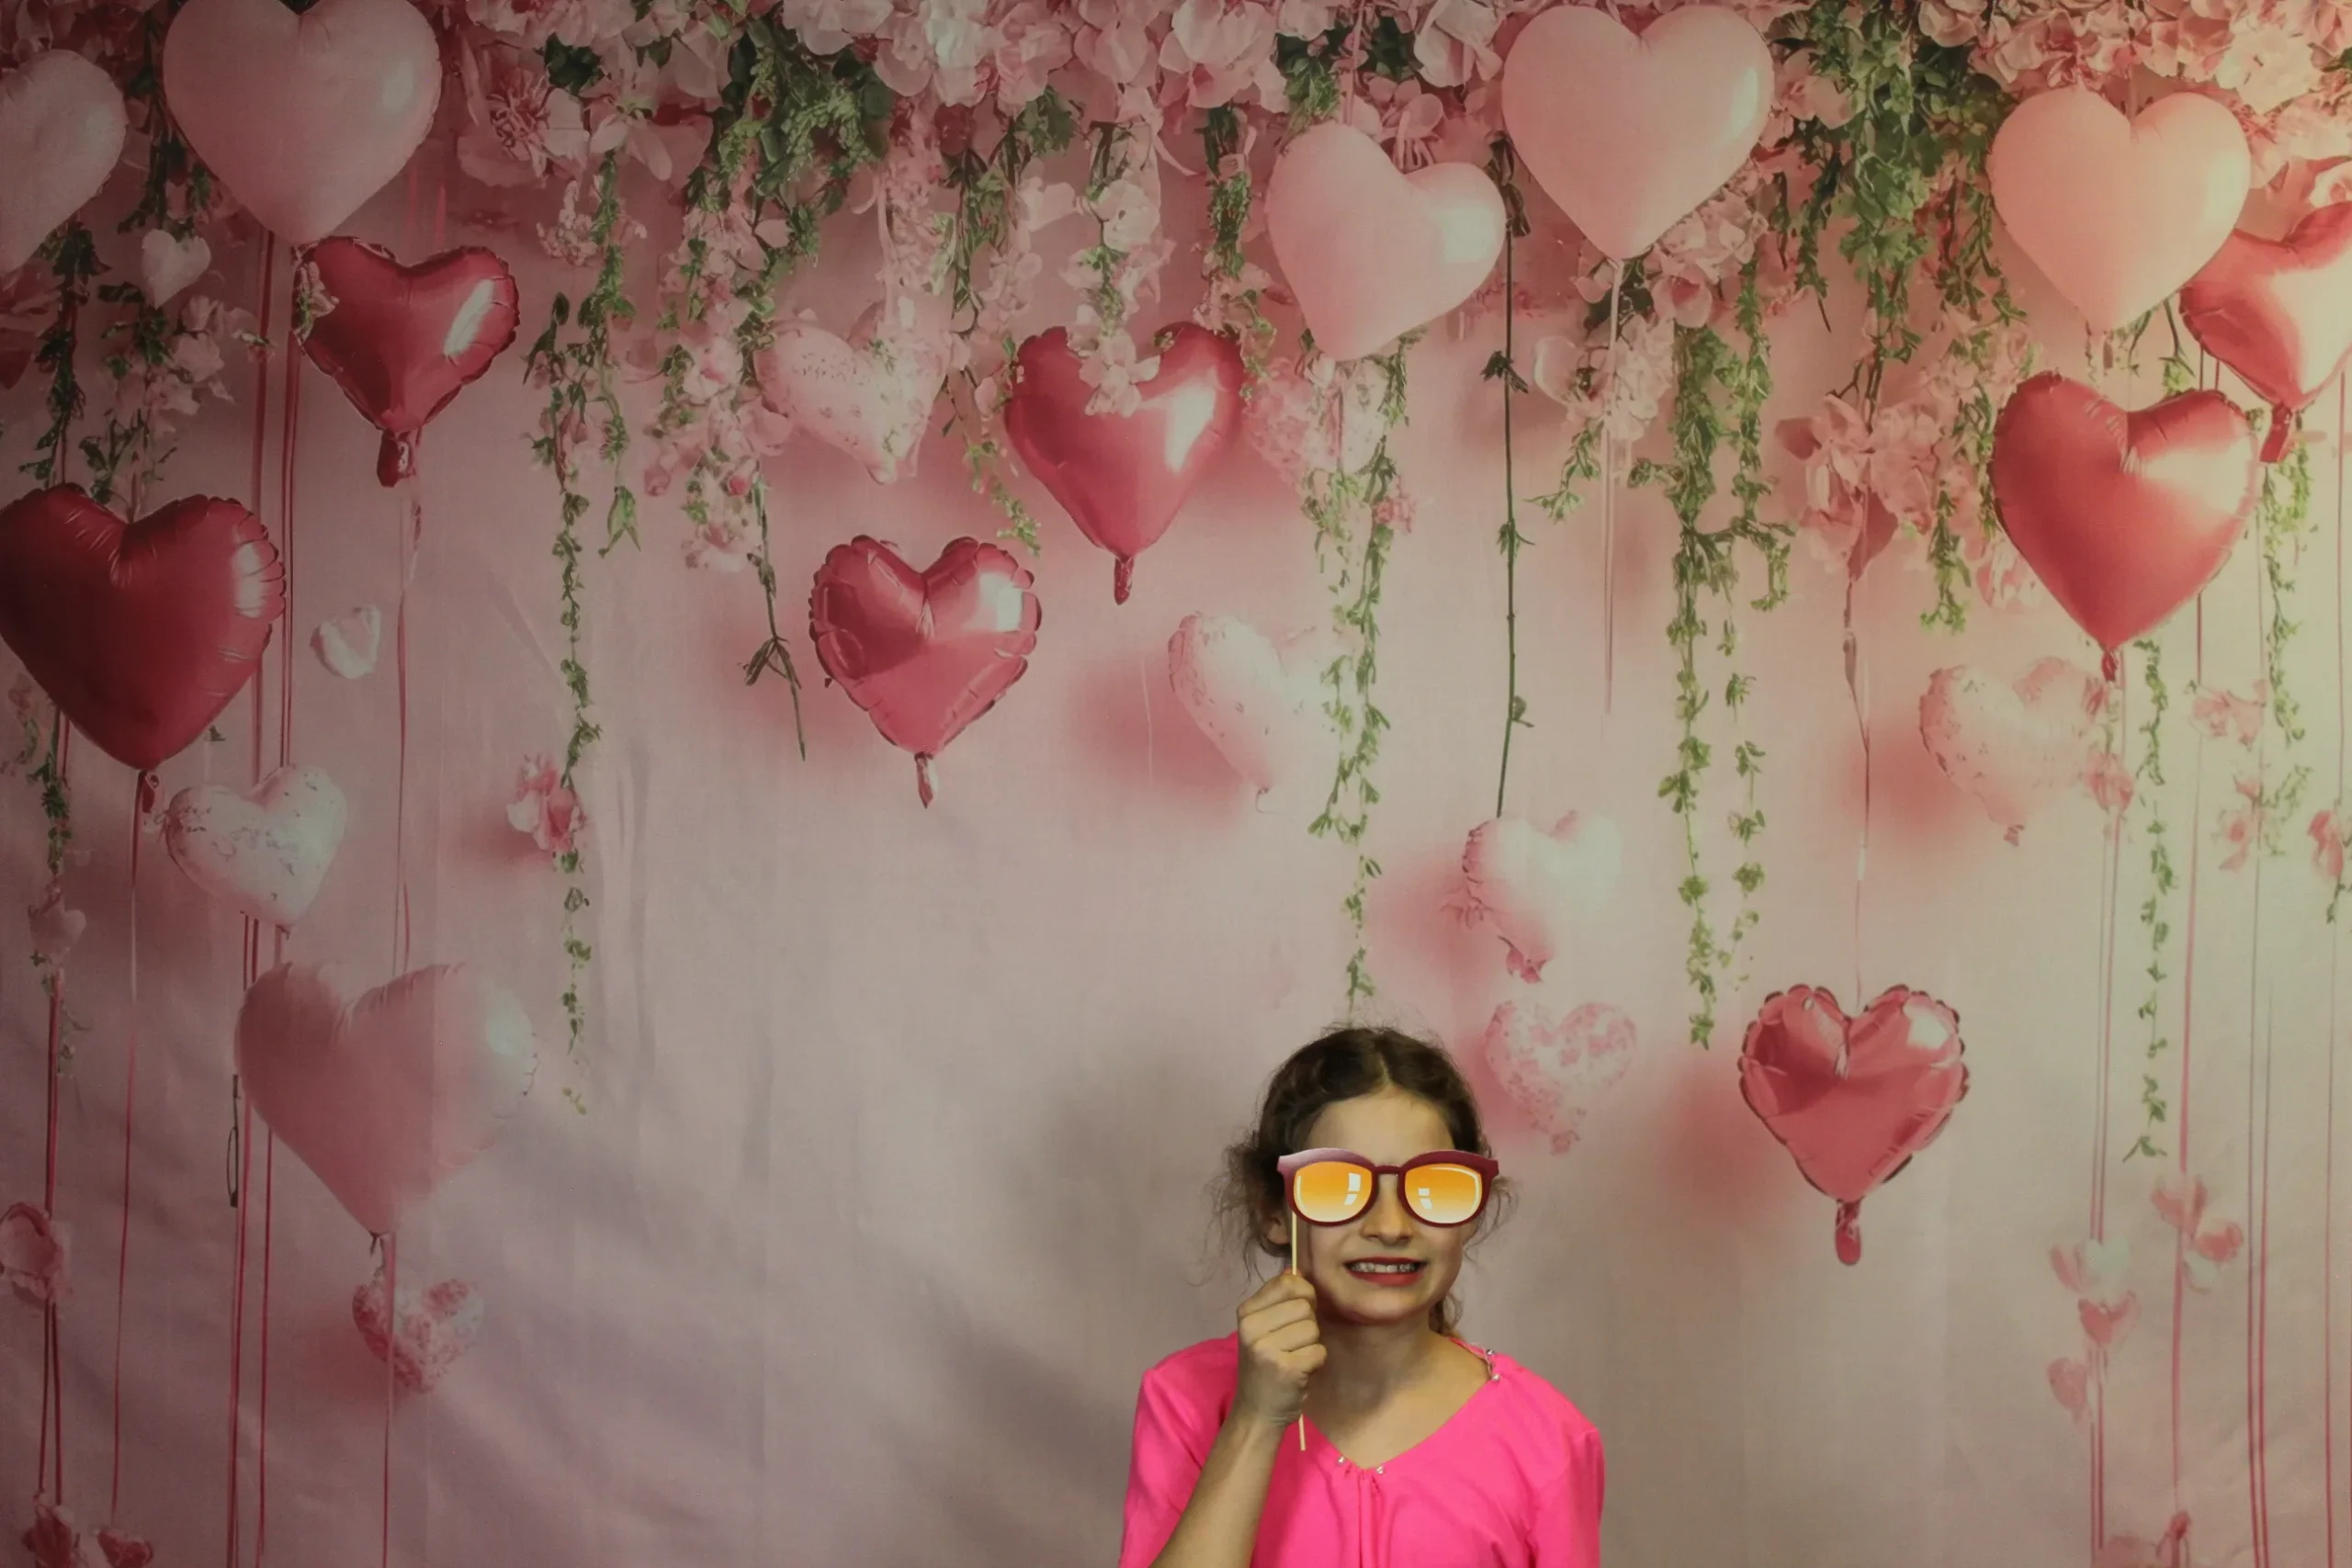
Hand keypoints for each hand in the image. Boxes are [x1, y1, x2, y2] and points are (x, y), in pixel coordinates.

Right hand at [1233, 1270, 1323, 1427]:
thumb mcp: (1263, 1328)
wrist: (1257, 1411)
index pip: (1288, 1282)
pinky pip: (1318, 1351)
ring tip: (1295, 1358)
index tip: (1295, 1316)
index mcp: (1246, 1312)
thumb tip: (1296, 1270)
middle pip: (1304, 1306)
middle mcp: (1251, 1327)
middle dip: (1308, 1325)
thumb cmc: (1265, 1366)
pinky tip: (1299, 1372)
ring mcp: (1267, 1349)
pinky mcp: (1286, 1369)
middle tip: (1292, 1345)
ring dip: (1311, 1345)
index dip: (1302, 1296)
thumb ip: (1279, 1299)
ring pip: (1313, 1329)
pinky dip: (1315, 1363)